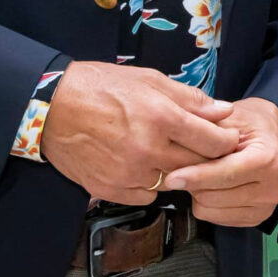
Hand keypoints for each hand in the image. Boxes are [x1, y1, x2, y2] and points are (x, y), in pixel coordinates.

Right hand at [38, 62, 239, 204]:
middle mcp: (148, 149)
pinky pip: (147, 196)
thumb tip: (223, 111)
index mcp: (161, 117)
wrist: (51, 108)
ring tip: (167, 153)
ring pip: (174, 182)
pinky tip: (143, 166)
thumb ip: (190, 99)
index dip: (226, 141)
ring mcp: (129, 173)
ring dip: (178, 171)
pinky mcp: (111, 189)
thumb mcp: (149, 80)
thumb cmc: (100, 87)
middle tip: (202, 147)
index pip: (213, 142)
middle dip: (206, 157)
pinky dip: (151, 184)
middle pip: (198, 165)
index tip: (227, 139)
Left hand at [162, 97, 277, 227]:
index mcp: (268, 159)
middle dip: (194, 182)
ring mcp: (265, 206)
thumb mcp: (232, 117)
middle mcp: (271, 187)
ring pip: (210, 210)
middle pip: (213, 196)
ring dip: (199, 193)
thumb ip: (208, 134)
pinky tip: (213, 186)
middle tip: (190, 165)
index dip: (196, 176)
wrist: (276, 136)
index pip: (225, 174)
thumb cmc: (254, 124)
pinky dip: (208, 204)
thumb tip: (178, 151)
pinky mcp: (256, 218)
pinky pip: (215, 219)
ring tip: (204, 174)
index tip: (172, 178)